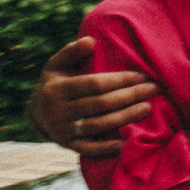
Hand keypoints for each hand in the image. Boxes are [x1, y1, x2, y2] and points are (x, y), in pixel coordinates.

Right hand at [29, 37, 156, 157]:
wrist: (37, 113)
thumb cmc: (56, 83)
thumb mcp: (57, 65)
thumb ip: (72, 51)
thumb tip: (90, 41)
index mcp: (57, 89)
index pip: (94, 84)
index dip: (120, 80)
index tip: (142, 76)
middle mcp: (58, 111)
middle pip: (100, 104)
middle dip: (129, 96)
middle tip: (153, 89)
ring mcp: (62, 130)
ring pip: (99, 125)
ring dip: (126, 117)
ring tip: (148, 108)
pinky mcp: (67, 145)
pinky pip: (89, 149)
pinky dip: (107, 147)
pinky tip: (126, 142)